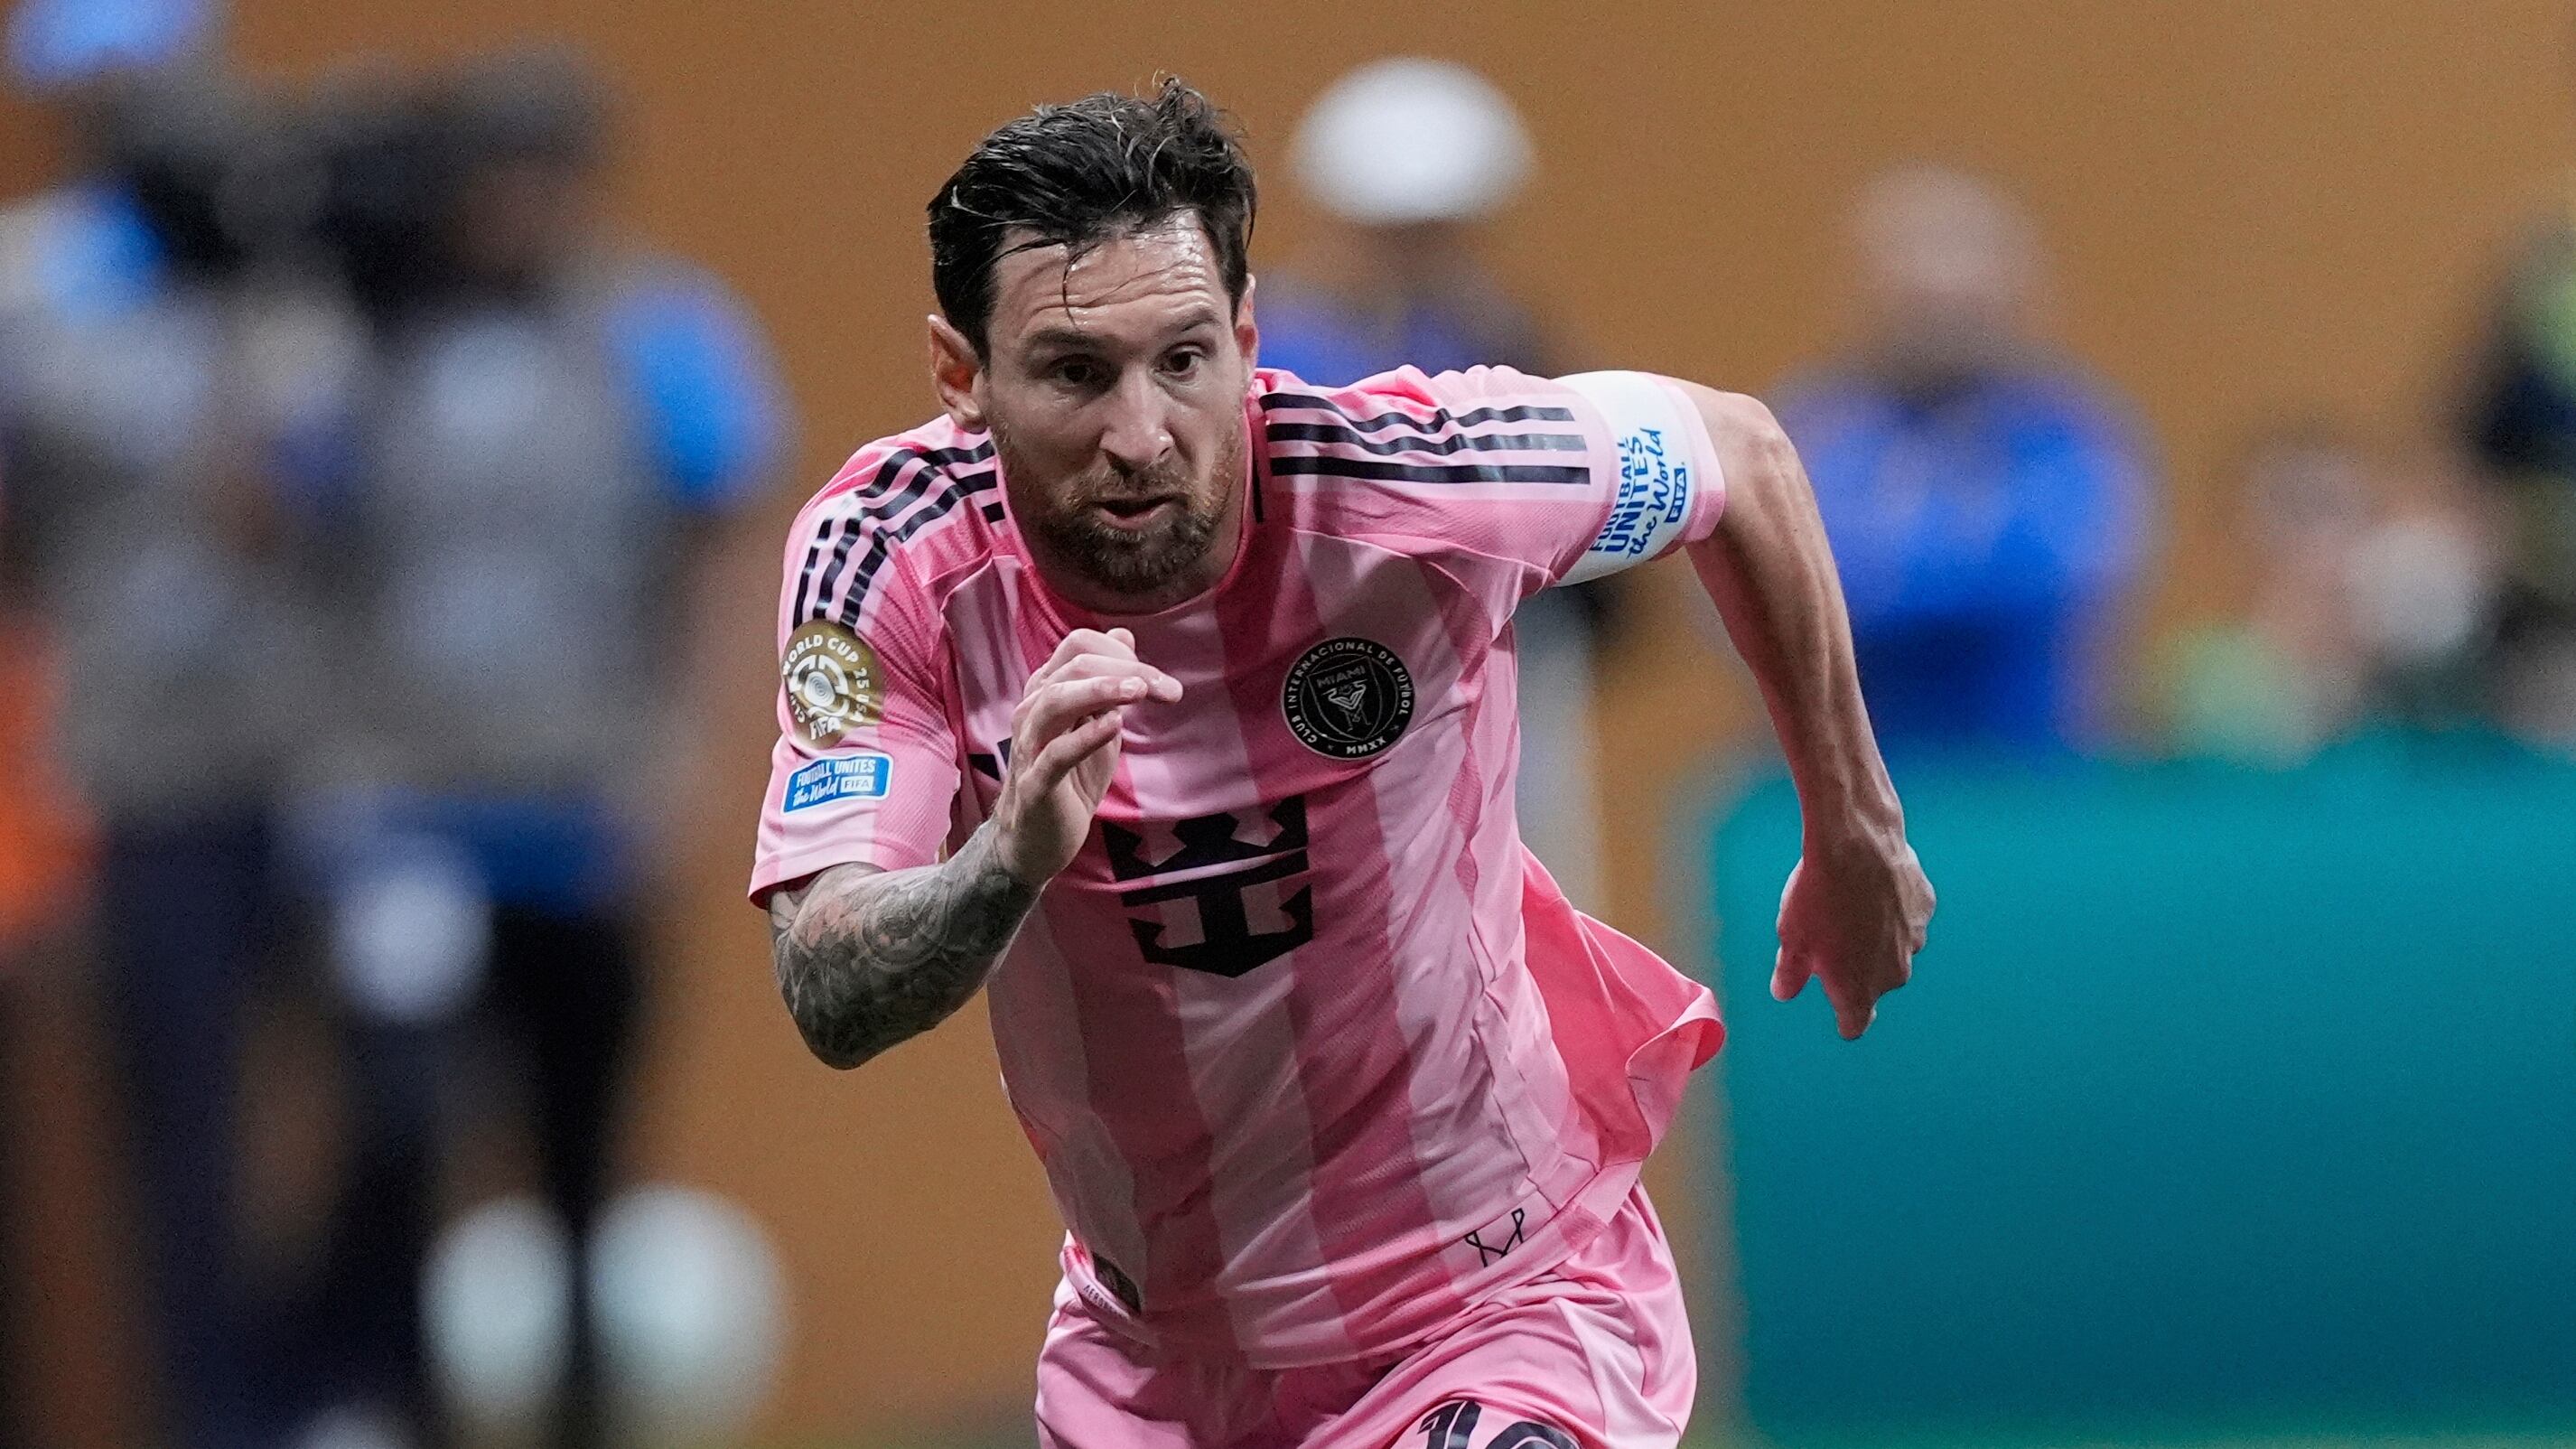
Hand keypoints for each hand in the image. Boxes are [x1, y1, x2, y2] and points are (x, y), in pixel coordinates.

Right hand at [991, 627, 1181, 884]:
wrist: (1038, 841)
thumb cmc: (1070, 779)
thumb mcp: (1096, 724)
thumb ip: (1108, 683)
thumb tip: (1124, 634)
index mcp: (1048, 691)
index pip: (1080, 646)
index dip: (1123, 654)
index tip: (1160, 682)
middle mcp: (1033, 710)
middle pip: (1075, 666)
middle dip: (1127, 671)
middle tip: (1168, 691)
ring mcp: (1031, 746)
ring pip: (1056, 700)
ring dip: (1101, 691)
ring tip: (1139, 691)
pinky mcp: (1035, 785)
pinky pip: (1055, 754)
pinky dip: (1085, 736)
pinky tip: (1114, 725)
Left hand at [1772, 827, 1932, 1039]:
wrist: (1856, 845)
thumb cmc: (1818, 897)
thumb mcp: (1791, 939)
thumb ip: (1790, 973)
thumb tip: (1784, 992)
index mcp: (1858, 990)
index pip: (1855, 1024)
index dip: (1844, 1019)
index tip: (1838, 1012)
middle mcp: (1893, 974)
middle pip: (1873, 983)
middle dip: (1855, 968)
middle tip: (1829, 937)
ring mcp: (1914, 941)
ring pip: (1892, 948)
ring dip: (1874, 937)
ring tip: (1847, 906)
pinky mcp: (1924, 910)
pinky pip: (1905, 917)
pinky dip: (1890, 908)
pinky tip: (1870, 886)